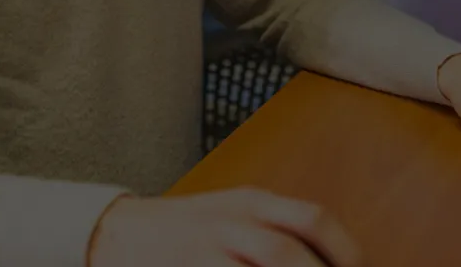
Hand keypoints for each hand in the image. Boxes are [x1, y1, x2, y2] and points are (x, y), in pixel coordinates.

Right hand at [88, 187, 363, 266]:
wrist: (115, 234)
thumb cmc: (181, 232)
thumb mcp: (231, 215)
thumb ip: (273, 229)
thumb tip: (321, 255)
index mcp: (252, 201)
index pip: (313, 219)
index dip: (345, 249)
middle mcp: (235, 221)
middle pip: (290, 250)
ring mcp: (209, 248)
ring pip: (269, 259)